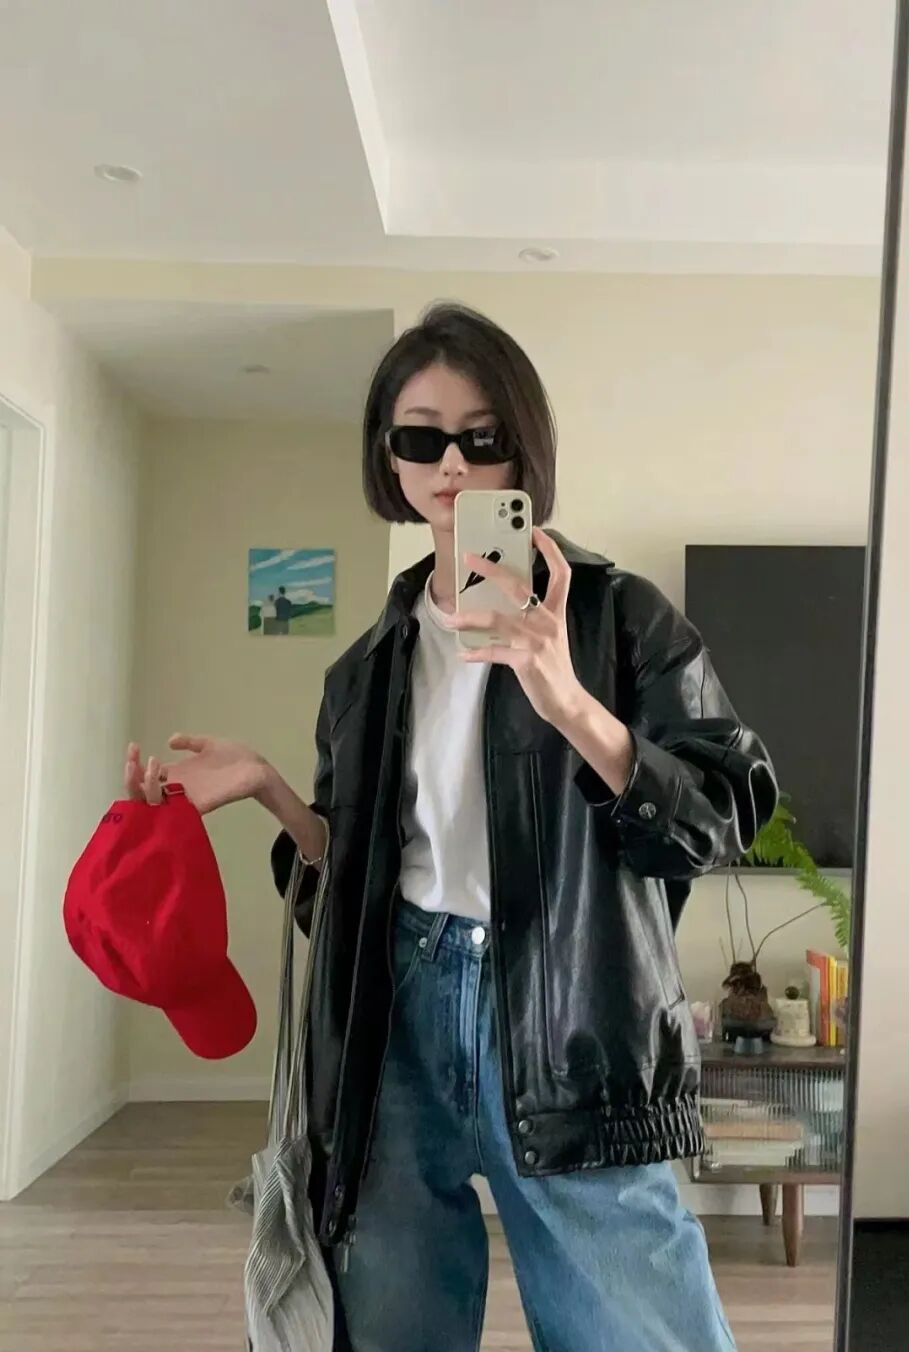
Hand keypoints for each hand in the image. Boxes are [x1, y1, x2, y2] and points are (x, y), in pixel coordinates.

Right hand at [124, 735, 268, 814]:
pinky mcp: (202, 805)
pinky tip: (158, 791)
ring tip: (151, 767)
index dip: (136, 765)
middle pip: (146, 791)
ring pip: (157, 801)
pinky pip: (179, 811)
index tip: (133, 749)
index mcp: (180, 773)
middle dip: (134, 777)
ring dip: (149, 785)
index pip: (149, 775)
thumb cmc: (234, 757)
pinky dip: (167, 805)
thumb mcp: (208, 744)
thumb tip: (170, 741)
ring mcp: (189, 797)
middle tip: (133, 760)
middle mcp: (180, 787)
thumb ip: (190, 742)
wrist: (257, 769)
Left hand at [447, 529, 586, 729]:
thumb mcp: (549, 636)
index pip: (561, 574)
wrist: (566, 700)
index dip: (550, 550)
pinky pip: (495, 652)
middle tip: (469, 556)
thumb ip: (531, 617)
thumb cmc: (552, 667)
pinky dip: (477, 652)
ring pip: (498, 619)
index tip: (535, 531)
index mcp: (555, 612)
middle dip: (492, 569)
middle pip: (519, 586)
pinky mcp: (526, 660)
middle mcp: (547, 621)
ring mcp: (537, 640)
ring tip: (450, 618)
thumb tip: (500, 601)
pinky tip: (463, 653)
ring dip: (470, 618)